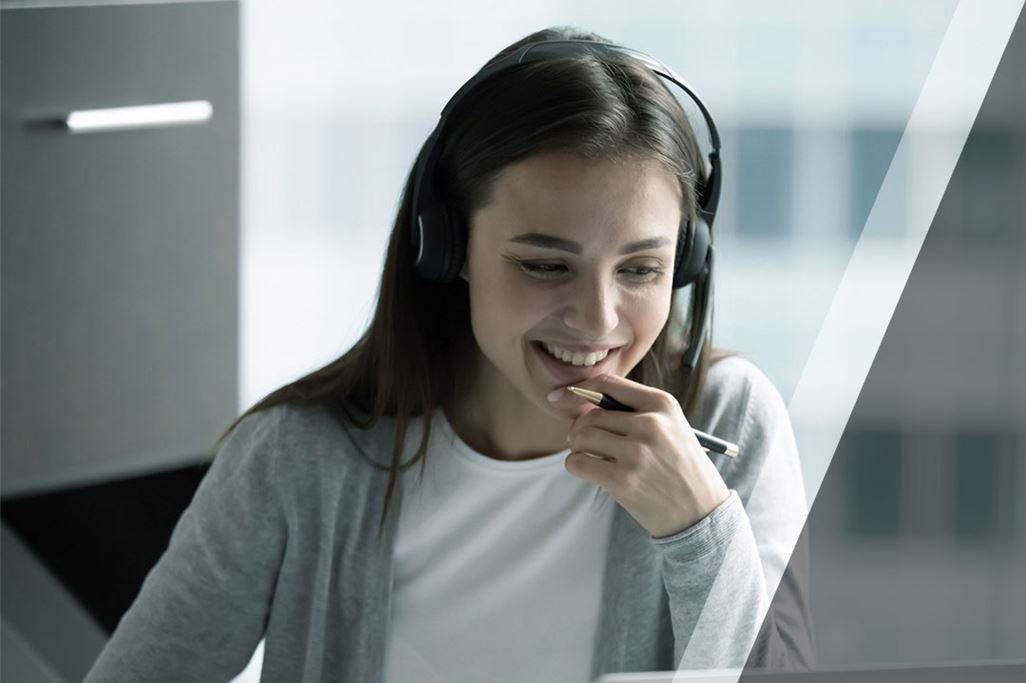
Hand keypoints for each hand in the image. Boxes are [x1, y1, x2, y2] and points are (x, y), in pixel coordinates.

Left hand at [548, 373, 729, 537]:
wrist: (701, 513)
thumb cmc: (679, 467)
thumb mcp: (670, 427)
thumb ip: (632, 412)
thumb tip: (578, 403)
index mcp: (662, 404)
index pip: (607, 384)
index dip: (577, 390)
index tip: (560, 397)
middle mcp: (650, 424)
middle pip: (590, 415)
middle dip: (579, 429)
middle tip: (584, 443)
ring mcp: (637, 453)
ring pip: (581, 437)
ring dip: (578, 448)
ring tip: (591, 458)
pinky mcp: (623, 480)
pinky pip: (577, 463)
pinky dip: (576, 466)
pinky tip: (590, 471)